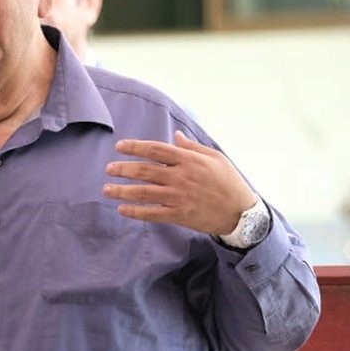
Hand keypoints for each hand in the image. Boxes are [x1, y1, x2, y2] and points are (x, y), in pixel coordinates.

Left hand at [103, 130, 256, 234]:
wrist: (242, 213)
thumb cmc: (229, 182)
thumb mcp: (215, 158)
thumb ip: (192, 147)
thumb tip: (176, 135)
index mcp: (188, 160)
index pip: (155, 150)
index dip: (135, 147)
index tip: (119, 147)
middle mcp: (181, 177)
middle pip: (144, 170)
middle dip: (123, 169)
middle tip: (109, 169)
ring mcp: (179, 197)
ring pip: (144, 192)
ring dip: (122, 190)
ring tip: (107, 189)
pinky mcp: (179, 215)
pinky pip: (152, 213)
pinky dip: (136, 211)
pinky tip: (122, 209)